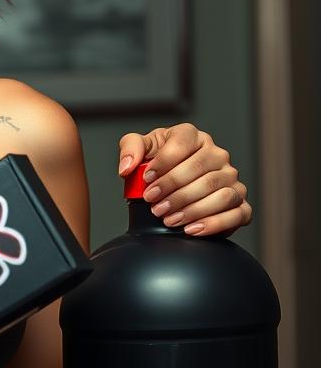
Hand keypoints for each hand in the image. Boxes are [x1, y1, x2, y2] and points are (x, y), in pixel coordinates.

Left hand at [117, 123, 251, 236]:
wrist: (172, 187)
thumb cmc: (158, 165)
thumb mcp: (142, 151)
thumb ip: (130, 148)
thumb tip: (127, 167)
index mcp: (194, 137)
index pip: (182, 143)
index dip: (163, 163)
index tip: (146, 180)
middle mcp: (217, 155)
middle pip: (201, 170)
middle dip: (173, 190)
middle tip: (154, 204)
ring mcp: (231, 179)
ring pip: (219, 193)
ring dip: (191, 209)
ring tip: (168, 218)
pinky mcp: (240, 202)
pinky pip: (237, 213)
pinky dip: (214, 224)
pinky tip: (190, 229)